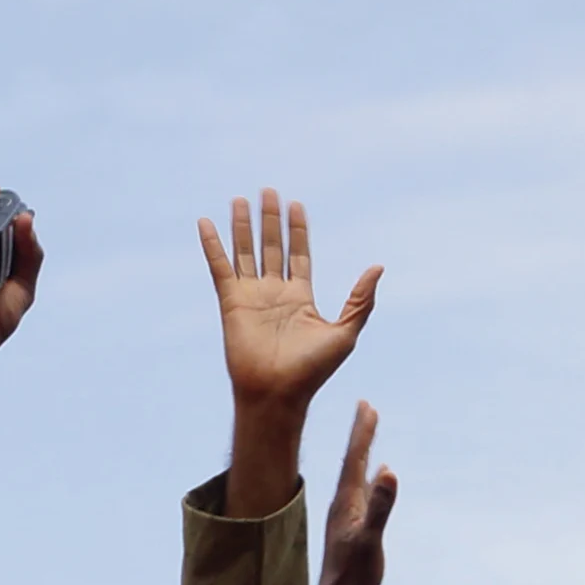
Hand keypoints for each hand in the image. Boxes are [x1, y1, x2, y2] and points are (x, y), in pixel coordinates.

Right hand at [198, 188, 381, 411]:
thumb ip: (361, 300)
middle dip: (270, 221)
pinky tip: (206, 223)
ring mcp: (252, 296)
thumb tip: (378, 268)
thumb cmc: (313, 369)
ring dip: (242, 226)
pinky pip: (219, 267)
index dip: (298, 231)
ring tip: (241, 199)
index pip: (299, 255)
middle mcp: (275, 293)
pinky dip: (212, 245)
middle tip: (269, 191)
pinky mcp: (231, 302)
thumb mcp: (345, 332)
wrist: (278, 392)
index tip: (296, 206)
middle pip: (272, 248)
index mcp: (301, 298)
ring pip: (245, 252)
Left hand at [312, 402, 398, 584]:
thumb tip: (388, 471)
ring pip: (357, 474)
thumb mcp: (369, 538)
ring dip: (364, 452)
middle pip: (353, 460)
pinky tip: (377, 474)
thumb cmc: (353, 573)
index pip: (355, 458)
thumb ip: (380, 506)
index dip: (362, 432)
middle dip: (361, 433)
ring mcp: (348, 514)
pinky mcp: (354, 525)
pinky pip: (364, 491)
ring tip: (368, 434)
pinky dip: (370, 476)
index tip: (367, 405)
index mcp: (346, 500)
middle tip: (367, 408)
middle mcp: (344, 502)